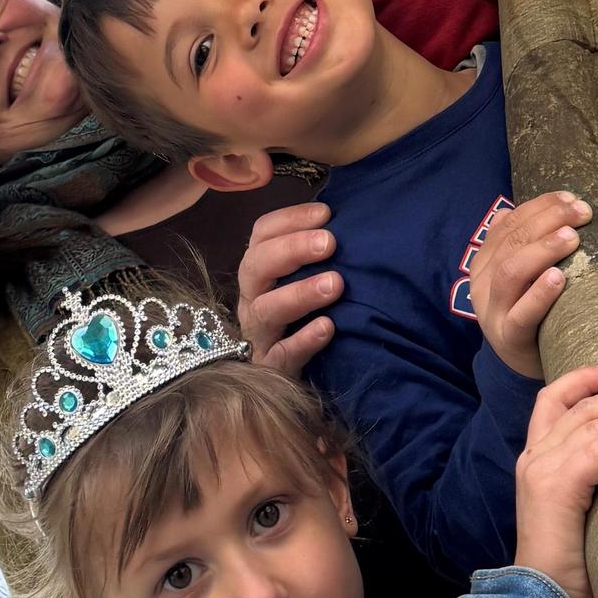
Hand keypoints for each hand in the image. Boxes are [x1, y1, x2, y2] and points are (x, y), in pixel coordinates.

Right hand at [236, 203, 339, 374]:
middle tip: (329, 242)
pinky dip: (304, 340)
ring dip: (300, 293)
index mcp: (259, 270)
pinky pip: (282, 354)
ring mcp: (258, 334)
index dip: (290, 219)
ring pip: (267, 309)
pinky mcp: (269, 368)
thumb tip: (345, 223)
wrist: (278, 383)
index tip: (325, 214)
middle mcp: (252, 298)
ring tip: (335, 284)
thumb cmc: (301, 317)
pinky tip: (328, 327)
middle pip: (257, 266)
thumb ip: (315, 255)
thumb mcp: (301, 281)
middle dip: (292, 249)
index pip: (263, 233)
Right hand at [465, 191, 590, 377]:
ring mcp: (493, 311)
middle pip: (512, 243)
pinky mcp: (509, 337)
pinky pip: (521, 314)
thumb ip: (516, 245)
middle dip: (548, 221)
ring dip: (543, 250)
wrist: (520, 363)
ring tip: (572, 238)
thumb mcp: (518, 277)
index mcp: (484, 263)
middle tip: (581, 213)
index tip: (572, 198)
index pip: (509, 223)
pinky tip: (559, 278)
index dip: (540, 206)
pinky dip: (540, 293)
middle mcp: (482, 283)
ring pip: (511, 272)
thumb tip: (513, 210)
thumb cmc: (528, 310)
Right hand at [515, 360, 597, 597]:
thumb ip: (597, 486)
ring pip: (596, 425)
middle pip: (584, 407)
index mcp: (536, 461)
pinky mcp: (555, 487)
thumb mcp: (583, 516)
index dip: (584, 378)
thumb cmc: (570, 571)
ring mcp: (542, 470)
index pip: (553, 401)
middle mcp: (535, 458)